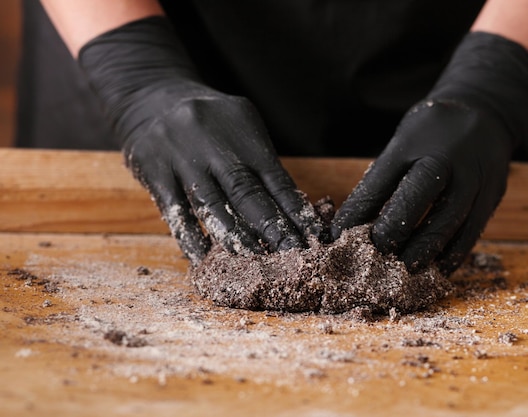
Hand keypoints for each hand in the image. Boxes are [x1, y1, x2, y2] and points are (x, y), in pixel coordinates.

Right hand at [79, 17, 320, 263]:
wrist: (149, 96)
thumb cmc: (208, 122)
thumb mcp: (240, 127)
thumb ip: (262, 163)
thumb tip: (291, 210)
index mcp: (242, 132)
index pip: (275, 178)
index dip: (295, 211)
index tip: (311, 237)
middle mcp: (213, 143)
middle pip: (246, 194)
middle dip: (272, 230)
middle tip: (290, 257)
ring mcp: (181, 157)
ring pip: (211, 205)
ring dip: (235, 238)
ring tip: (253, 262)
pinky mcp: (154, 170)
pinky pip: (174, 210)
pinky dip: (191, 237)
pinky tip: (204, 258)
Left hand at [332, 32, 527, 274]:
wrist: (486, 112)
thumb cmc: (431, 133)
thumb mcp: (402, 143)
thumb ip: (382, 178)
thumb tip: (352, 224)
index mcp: (414, 141)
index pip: (380, 181)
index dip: (357, 213)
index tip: (339, 236)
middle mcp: (446, 158)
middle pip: (416, 201)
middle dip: (391, 234)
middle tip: (372, 259)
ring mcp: (474, 177)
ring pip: (448, 224)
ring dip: (422, 253)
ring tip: (402, 274)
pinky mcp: (492, 195)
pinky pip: (472, 234)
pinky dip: (451, 256)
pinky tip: (435, 270)